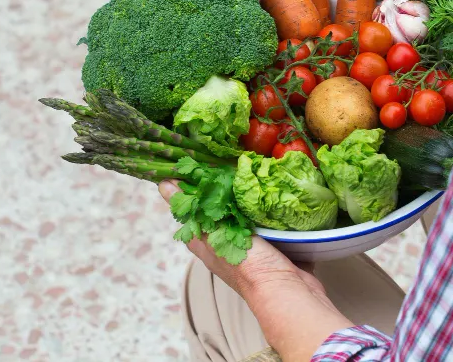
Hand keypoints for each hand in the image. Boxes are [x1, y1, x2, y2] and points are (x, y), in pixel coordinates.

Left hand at [158, 181, 353, 359]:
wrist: (288, 291)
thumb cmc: (250, 268)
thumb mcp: (217, 237)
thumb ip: (195, 212)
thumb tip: (164, 185)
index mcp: (209, 247)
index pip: (191, 215)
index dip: (188, 193)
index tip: (192, 165)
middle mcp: (227, 247)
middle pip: (218, 214)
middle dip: (219, 189)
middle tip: (222, 160)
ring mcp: (252, 247)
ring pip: (243, 216)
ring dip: (245, 196)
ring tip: (247, 168)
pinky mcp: (275, 246)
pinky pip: (268, 221)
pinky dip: (268, 206)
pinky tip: (272, 190)